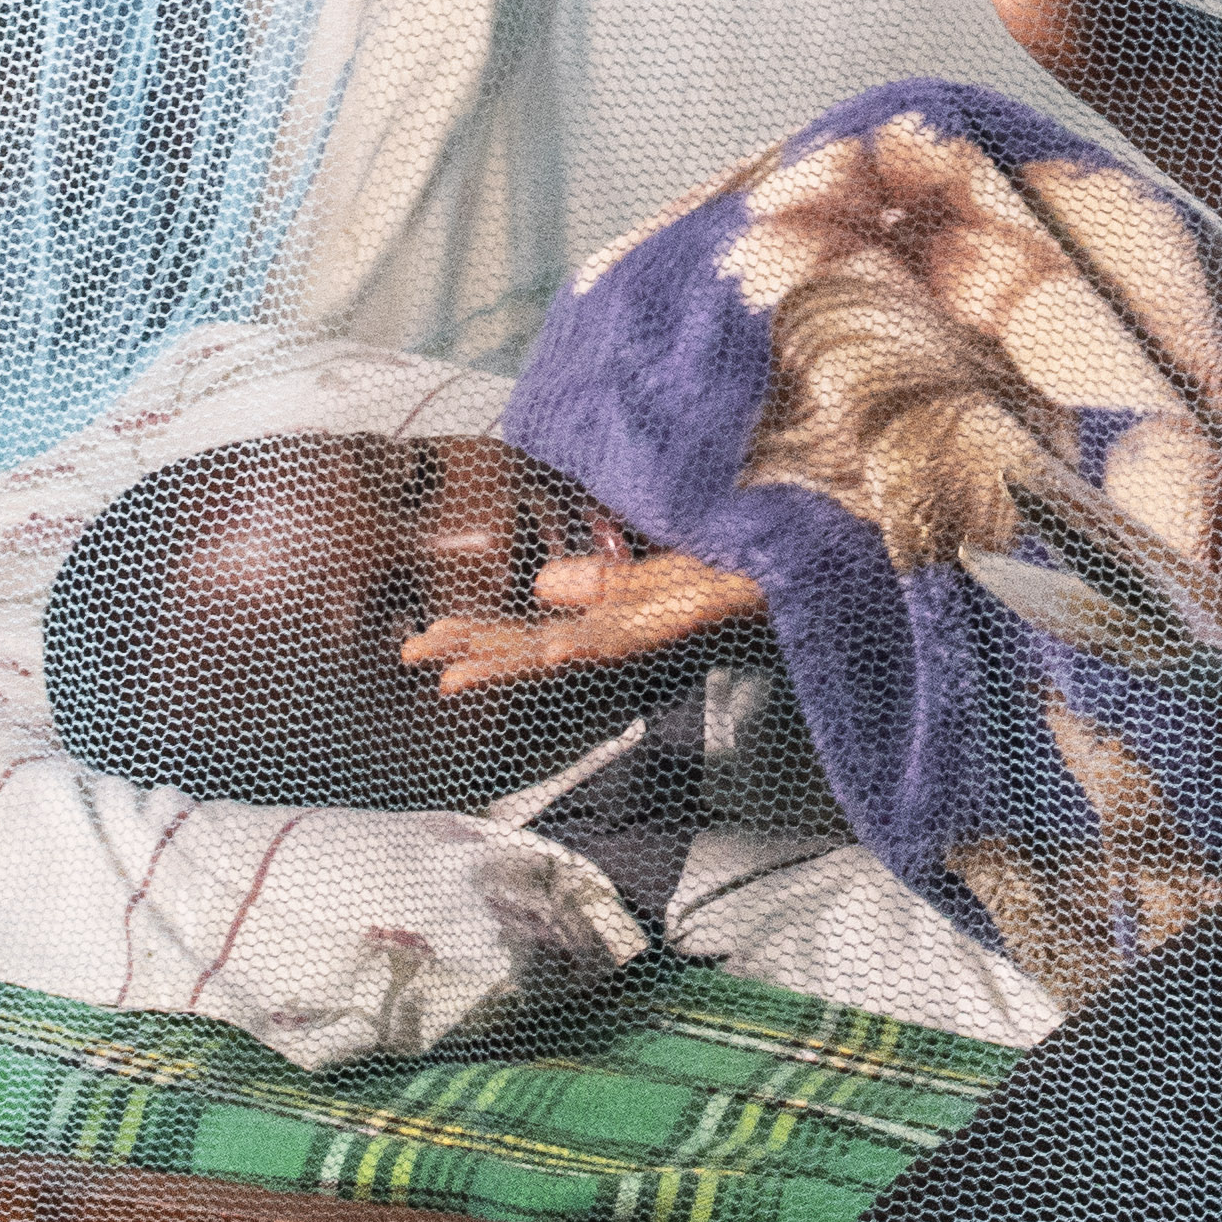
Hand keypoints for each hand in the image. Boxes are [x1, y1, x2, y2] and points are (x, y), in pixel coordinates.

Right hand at [399, 545, 770, 697]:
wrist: (804, 550)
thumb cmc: (733, 555)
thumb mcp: (651, 567)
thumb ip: (598, 581)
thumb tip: (538, 589)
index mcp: (618, 617)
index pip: (533, 631)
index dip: (479, 636)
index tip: (424, 641)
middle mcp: (633, 628)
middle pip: (542, 646)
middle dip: (479, 654)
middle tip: (416, 660)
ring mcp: (663, 624)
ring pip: (577, 647)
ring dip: (518, 660)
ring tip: (463, 671)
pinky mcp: (696, 613)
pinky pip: (640, 630)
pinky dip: (593, 639)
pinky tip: (556, 648)